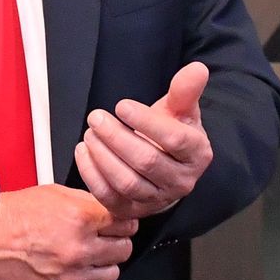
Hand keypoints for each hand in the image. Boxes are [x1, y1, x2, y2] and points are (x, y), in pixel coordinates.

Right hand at [0, 185, 135, 279]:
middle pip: (123, 250)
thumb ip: (87, 202)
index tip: (116, 225)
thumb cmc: (13, 218)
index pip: (126, 223)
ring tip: (84, 259)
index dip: (121, 222)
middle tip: (100, 241)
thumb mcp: (53, 194)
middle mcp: (79, 248)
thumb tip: (112, 209)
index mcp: (81, 218)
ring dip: (101, 267)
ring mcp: (71, 276)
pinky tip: (71, 274)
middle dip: (114, 243)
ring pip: (111, 275)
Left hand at [74, 61, 212, 219]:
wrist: (165, 166)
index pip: (175, 140)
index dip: (146, 122)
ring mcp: (156, 200)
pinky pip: (109, 197)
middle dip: (117, 137)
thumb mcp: (181, 111)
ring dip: (102, 156)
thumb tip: (197, 68)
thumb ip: (185, 91)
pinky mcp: (132, 210)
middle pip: (147, 161)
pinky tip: (83, 151)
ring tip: (89, 133)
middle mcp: (181, 182)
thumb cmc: (171, 133)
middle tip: (96, 117)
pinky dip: (91, 175)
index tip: (121, 105)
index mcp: (197, 154)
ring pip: (127, 182)